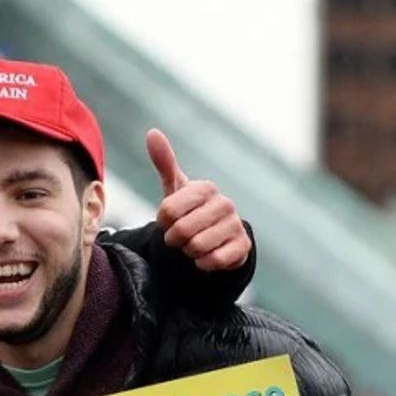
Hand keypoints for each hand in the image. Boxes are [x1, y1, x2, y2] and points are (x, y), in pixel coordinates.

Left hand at [148, 129, 248, 271]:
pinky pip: (213, 260)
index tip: (168, 221)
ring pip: (197, 247)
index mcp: (205, 188)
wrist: (216, 238)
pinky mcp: (243, 246)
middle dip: (174, 239)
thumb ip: (164, 162)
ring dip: (189, 252)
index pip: (167, 210)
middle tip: (180, 237)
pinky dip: (203, 263)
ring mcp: (236, 224)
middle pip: (182, 230)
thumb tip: (152, 132)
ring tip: (193, 245)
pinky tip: (206, 256)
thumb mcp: (175, 188)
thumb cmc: (190, 210)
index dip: (162, 222)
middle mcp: (224, 203)